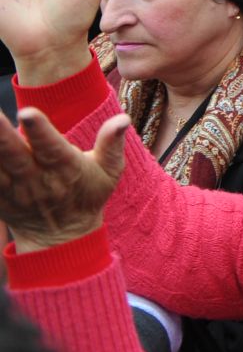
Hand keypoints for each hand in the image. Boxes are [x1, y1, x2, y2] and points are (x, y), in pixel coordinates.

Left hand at [0, 108, 131, 252]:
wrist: (61, 240)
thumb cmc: (87, 196)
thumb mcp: (109, 172)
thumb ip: (111, 144)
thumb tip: (122, 118)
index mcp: (66, 170)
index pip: (51, 147)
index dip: (40, 131)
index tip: (28, 111)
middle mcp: (37, 181)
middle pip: (14, 156)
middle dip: (1, 136)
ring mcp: (13, 192)